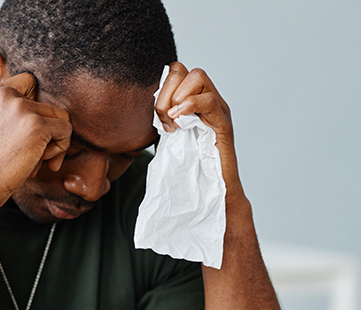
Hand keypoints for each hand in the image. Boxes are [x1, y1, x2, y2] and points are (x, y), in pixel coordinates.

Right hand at [0, 72, 71, 207]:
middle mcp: (3, 94)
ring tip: (39, 160)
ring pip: (60, 116)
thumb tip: (45, 116)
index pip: (28, 82)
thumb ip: (7, 114)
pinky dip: (61, 149)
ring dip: (54, 140)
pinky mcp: (37, 125)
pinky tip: (45, 164)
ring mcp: (21, 108)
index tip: (27, 133)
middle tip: (34, 154)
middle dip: (46, 129)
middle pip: (46, 103)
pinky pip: (66, 130)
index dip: (34, 108)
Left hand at [154, 62, 245, 206]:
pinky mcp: (223, 123)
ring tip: (173, 123)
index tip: (157, 115)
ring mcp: (218, 109)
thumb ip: (159, 119)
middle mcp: (208, 99)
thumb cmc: (191, 167)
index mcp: (194, 100)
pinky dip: (189, 105)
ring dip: (177, 98)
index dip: (161, 88)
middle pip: (184, 69)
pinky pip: (208, 100)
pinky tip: (178, 122)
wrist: (214, 190)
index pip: (175, 71)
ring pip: (198, 76)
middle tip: (163, 120)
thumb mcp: (167, 137)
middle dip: (166, 92)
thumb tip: (137, 107)